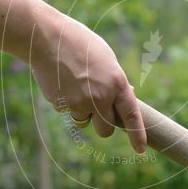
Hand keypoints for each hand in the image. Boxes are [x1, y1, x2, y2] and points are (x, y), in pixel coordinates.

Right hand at [30, 11, 146, 152]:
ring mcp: (80, 103)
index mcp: (116, 83)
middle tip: (97, 109)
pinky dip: (66, 103)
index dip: (137, 135)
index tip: (140, 150)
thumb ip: (115, 82)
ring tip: (75, 86)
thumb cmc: (80, 44)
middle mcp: (100, 97)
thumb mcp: (106, 59)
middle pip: (106, 130)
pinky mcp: (61, 106)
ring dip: (83, 113)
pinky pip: (68, 112)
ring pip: (84, 122)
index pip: (131, 115)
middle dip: (103, 124)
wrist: (47, 38)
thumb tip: (125, 99)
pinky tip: (62, 82)